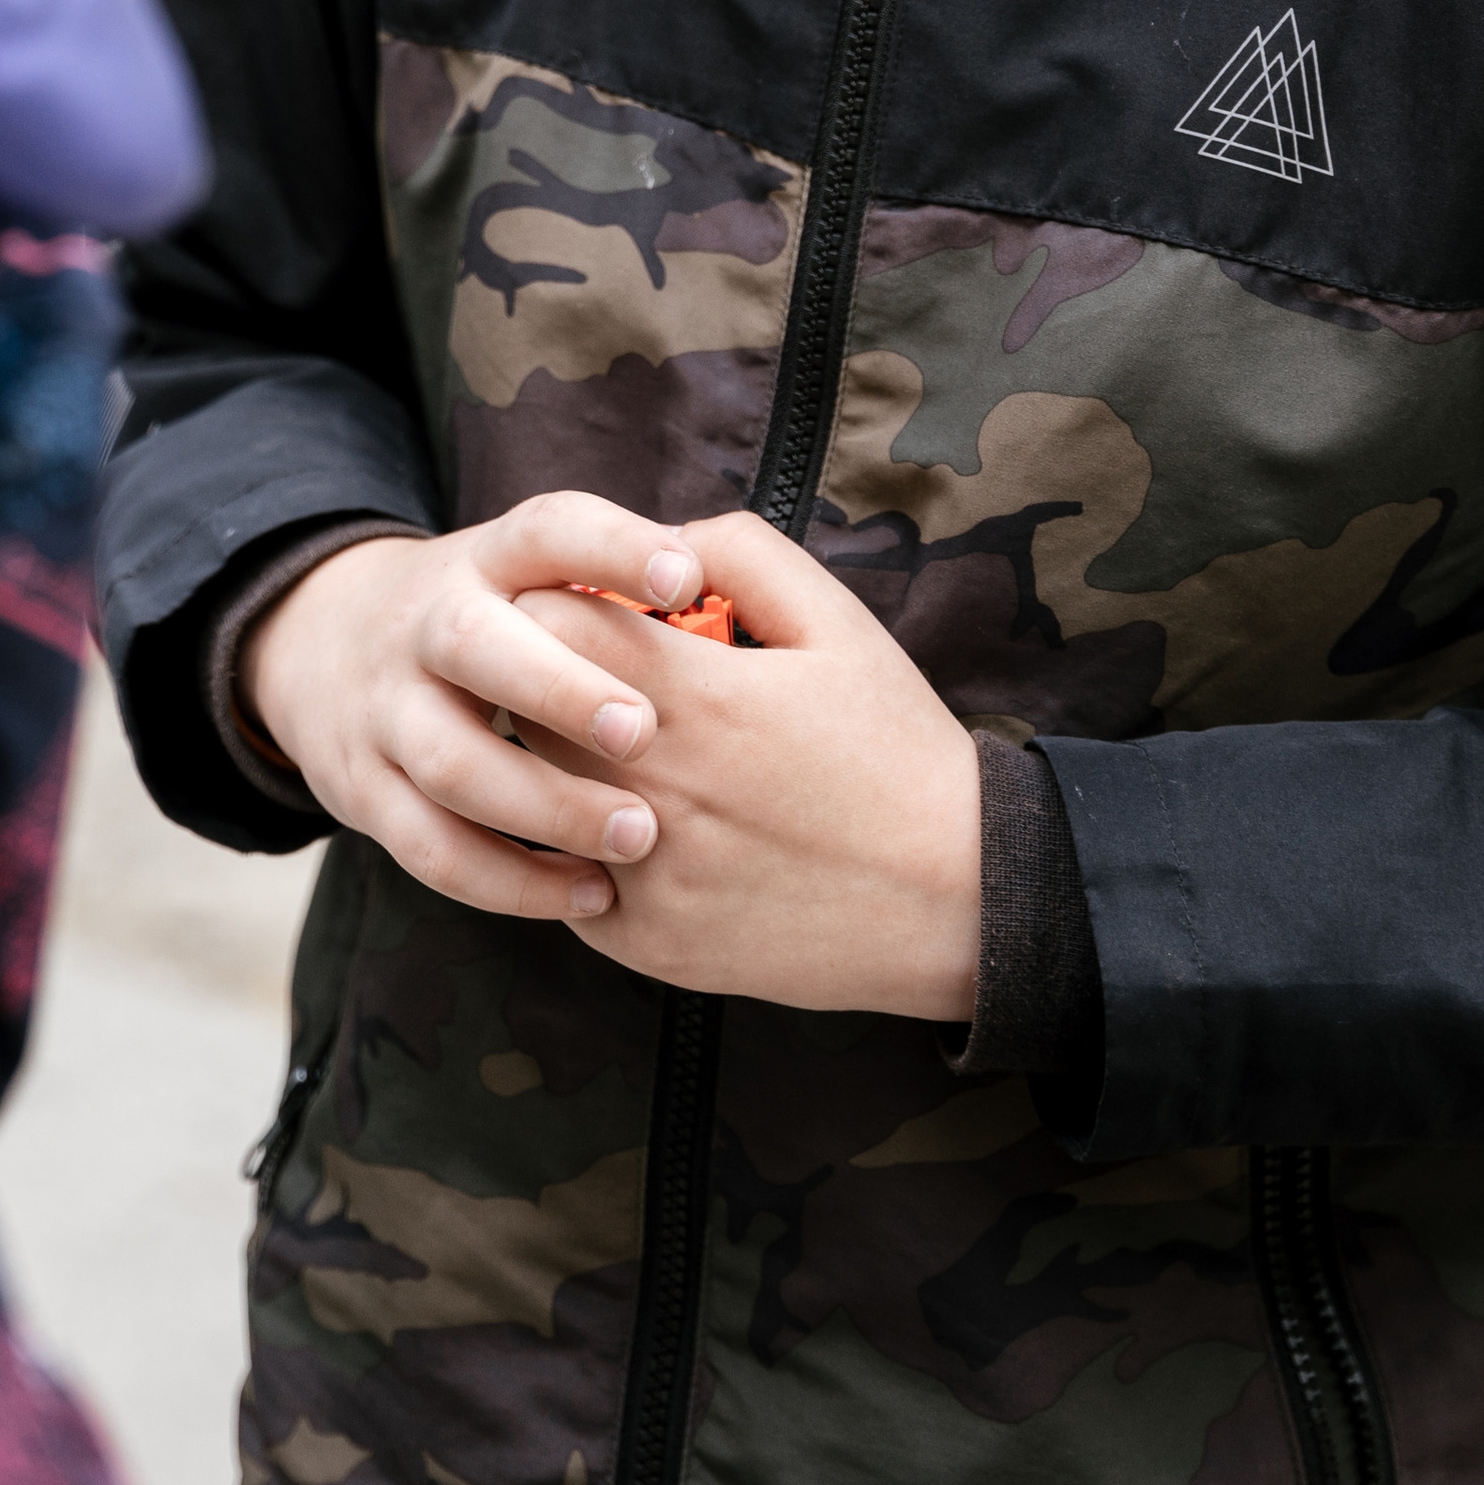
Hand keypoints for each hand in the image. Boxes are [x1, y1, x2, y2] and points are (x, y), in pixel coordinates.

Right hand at [240, 496, 715, 921]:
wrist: (321, 646)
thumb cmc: (483, 616)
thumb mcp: (521, 568)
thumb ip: (606, 577)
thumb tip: (721, 582)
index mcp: (483, 559)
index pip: (544, 533)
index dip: (613, 549)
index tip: (687, 578)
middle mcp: (424, 624)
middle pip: (476, 644)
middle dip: (560, 688)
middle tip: (645, 730)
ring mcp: (385, 711)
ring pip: (452, 763)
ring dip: (547, 805)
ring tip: (639, 835)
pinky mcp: (364, 793)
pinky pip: (433, 850)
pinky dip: (512, 883)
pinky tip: (592, 894)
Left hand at [515, 511, 981, 1019]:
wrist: (955, 894)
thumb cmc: (894, 748)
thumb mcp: (838, 622)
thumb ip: (740, 553)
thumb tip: (658, 540)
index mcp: (697, 697)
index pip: (548, 623)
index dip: (559, 605)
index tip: (592, 612)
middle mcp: (656, 787)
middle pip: (527, 709)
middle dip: (547, 682)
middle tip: (596, 684)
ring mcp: (648, 874)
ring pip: (537, 800)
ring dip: (560, 769)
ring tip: (616, 758)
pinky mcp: (651, 944)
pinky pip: (566, 887)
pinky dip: (586, 858)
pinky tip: (647, 835)